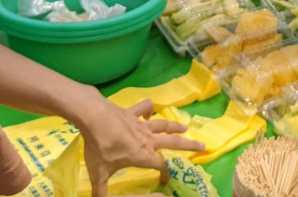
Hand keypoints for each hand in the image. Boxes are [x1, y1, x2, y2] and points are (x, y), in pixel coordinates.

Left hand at [78, 99, 203, 196]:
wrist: (94, 117)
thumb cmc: (100, 146)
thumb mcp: (99, 173)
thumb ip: (101, 191)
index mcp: (142, 155)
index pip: (160, 165)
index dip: (165, 173)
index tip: (165, 180)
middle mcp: (147, 139)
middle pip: (172, 143)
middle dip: (189, 145)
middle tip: (203, 145)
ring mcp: (141, 124)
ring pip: (163, 125)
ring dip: (175, 126)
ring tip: (185, 127)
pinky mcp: (133, 112)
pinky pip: (145, 108)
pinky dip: (149, 109)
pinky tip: (149, 113)